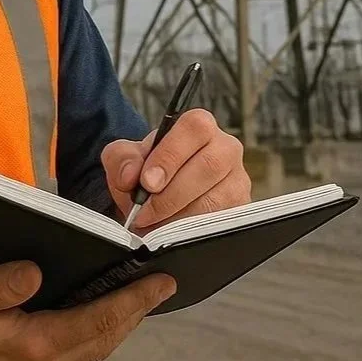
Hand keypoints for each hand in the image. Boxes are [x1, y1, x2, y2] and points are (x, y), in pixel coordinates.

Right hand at [0, 260, 174, 360]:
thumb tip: (34, 269)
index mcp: (33, 348)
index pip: (98, 320)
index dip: (133, 299)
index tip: (162, 280)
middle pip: (106, 338)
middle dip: (135, 310)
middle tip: (162, 283)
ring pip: (96, 349)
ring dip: (119, 323)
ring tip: (139, 295)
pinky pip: (80, 354)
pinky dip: (98, 332)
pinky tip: (100, 314)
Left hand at [101, 109, 249, 231]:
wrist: (156, 198)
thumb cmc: (146, 172)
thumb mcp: (125, 159)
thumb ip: (121, 159)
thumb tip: (130, 175)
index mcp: (198, 126)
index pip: (194, 128)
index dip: (170, 156)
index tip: (147, 182)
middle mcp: (225, 149)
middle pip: (209, 166)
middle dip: (172, 195)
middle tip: (145, 212)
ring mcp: (237, 181)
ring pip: (216, 200)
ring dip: (180, 217)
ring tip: (155, 226)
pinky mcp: (241, 211)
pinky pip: (222, 224)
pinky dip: (193, 233)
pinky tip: (173, 234)